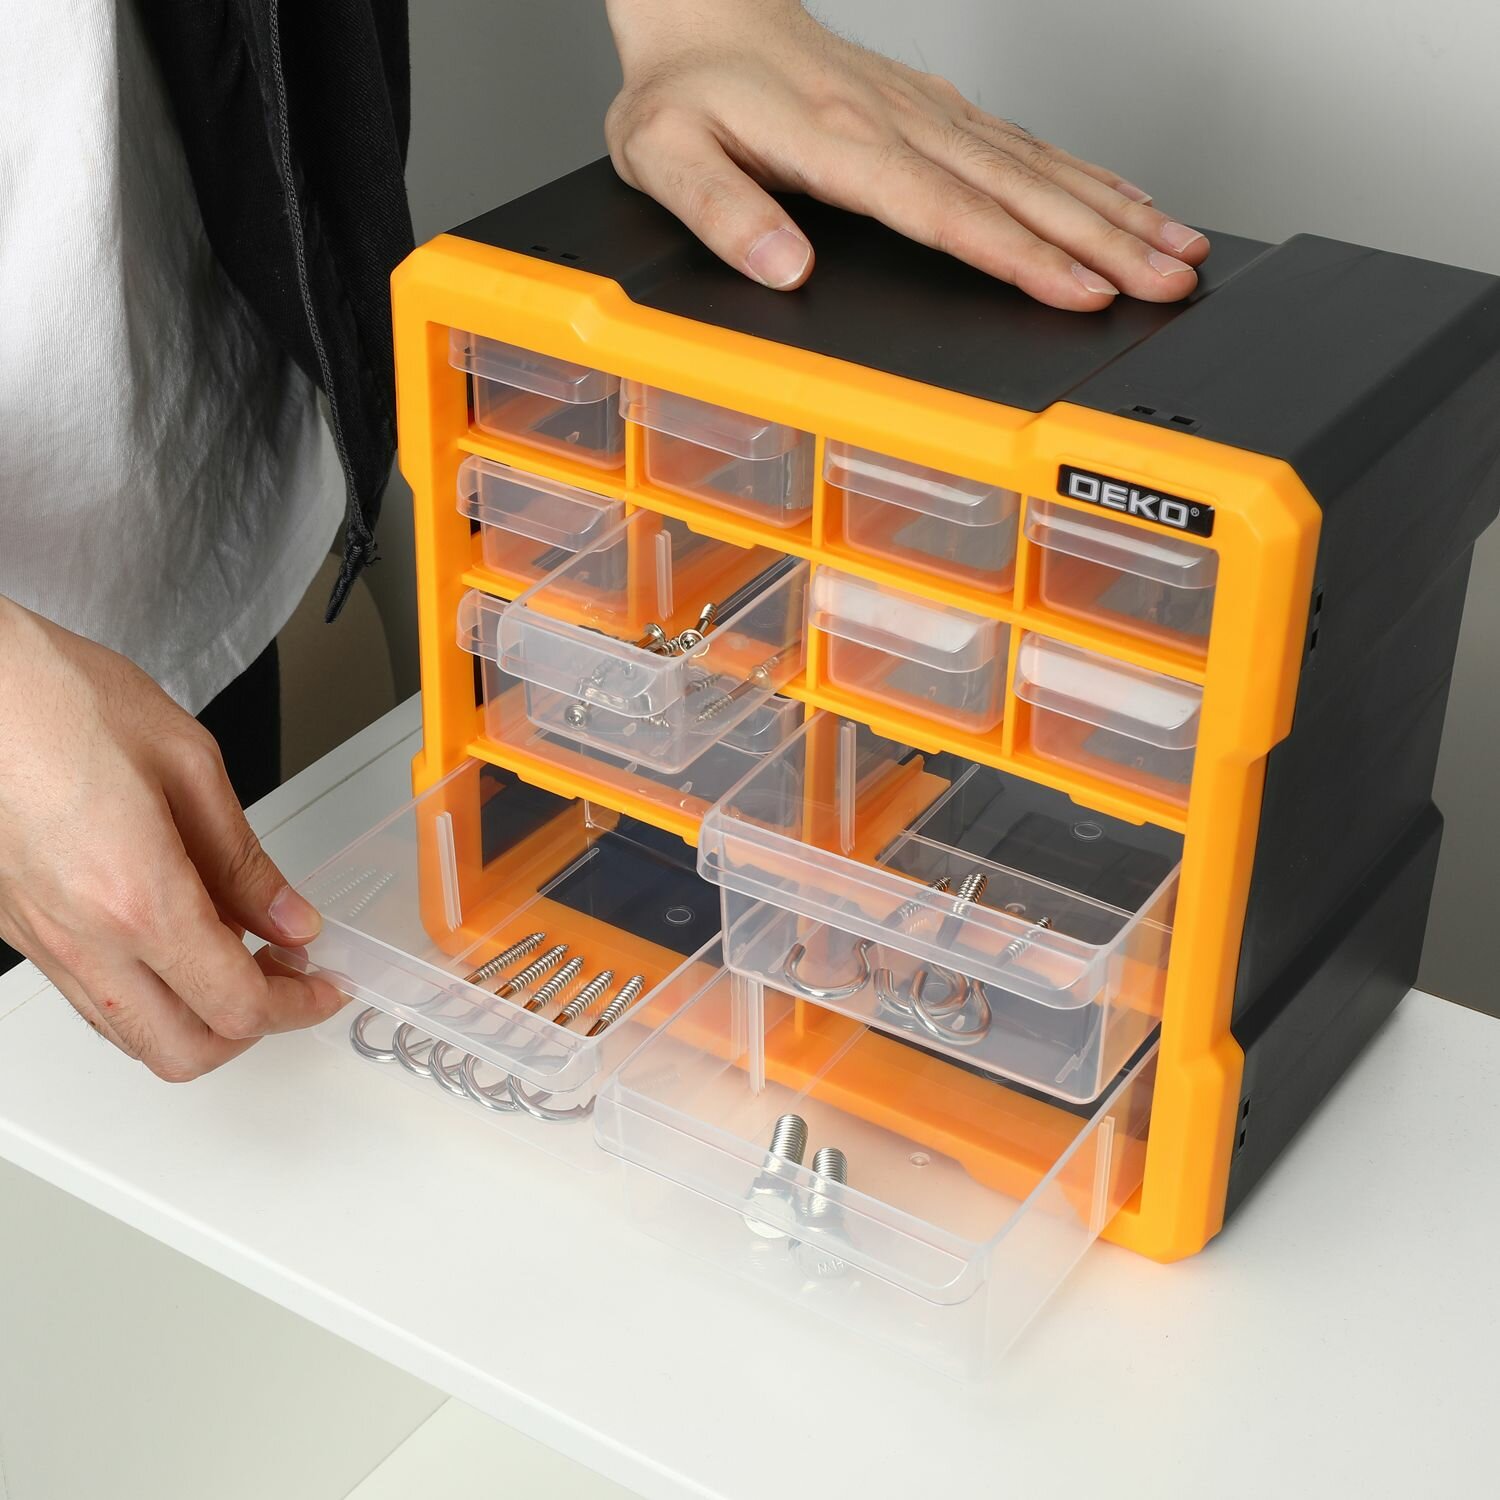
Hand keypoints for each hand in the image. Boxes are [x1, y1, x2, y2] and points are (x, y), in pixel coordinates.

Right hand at [0, 599, 342, 1080]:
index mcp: (138, 899)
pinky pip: (95, 1002)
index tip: (327, 986)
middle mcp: (84, 940)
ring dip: (200, 1021)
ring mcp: (44, 943)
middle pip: (184, 1051)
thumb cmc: (63, 702)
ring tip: (245, 960)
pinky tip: (182, 944)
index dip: (298, 1007)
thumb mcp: (190, 766)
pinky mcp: (20, 931)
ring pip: (133, 1037)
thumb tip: (291, 921)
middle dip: (252, 1031)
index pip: (236, 1004)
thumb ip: (245, 862)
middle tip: (292, 982)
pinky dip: (151, 999)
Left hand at [603, 0, 1207, 309]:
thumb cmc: (684, 90)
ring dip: (1113, 210)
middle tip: (1170, 281)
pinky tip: (1124, 199)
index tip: (1081, 290)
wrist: (703, 12)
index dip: (1021, 257)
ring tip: (1177, 248)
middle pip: (1019, 190)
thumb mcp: (664, 156)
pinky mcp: (934, 109)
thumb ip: (721, 212)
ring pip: (1036, 164)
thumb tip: (784, 266)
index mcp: (841, 144)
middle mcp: (898, 122)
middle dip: (1104, 241)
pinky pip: (1022, 143)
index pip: (950, 212)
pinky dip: (1084, 174)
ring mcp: (924, 112)